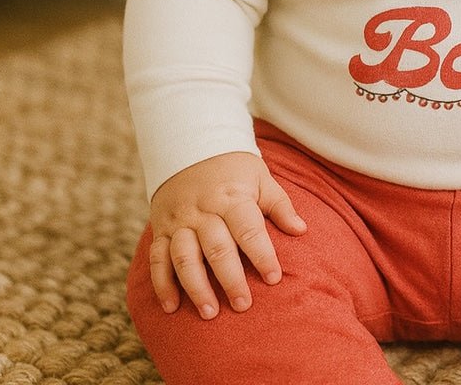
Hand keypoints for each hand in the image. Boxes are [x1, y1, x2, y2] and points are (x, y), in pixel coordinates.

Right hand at [148, 151, 306, 318]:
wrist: (191, 147)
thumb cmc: (234, 169)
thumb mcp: (261, 178)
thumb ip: (279, 205)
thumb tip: (301, 230)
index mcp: (232, 198)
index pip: (249, 230)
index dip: (262, 255)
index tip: (274, 278)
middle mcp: (204, 211)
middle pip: (217, 248)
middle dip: (230, 279)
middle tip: (243, 305)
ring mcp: (180, 221)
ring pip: (185, 257)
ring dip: (196, 287)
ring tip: (210, 313)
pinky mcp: (162, 230)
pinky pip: (158, 259)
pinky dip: (162, 284)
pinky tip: (171, 307)